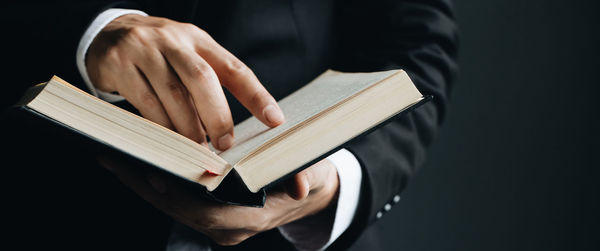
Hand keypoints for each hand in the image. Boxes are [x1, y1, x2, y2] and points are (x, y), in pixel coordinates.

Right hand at [86, 14, 283, 149]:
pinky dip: (161, 126)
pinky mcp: (119, 64)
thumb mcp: (188, 57)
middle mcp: (174, 40)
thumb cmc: (160, 55)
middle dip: (217, 115)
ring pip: (173, 94)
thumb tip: (229, 131)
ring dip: (188, 128)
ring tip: (198, 150)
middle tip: (225, 145)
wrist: (109, 33)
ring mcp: (144, 50)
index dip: (256, 96)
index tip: (275, 120)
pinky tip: (170, 140)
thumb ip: (209, 84)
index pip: (234, 68)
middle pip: (202, 78)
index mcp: (199, 40)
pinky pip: (144, 101)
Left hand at [97, 157, 338, 245]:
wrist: (306, 194)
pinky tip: (133, 162)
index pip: (208, 211)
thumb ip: (305, 178)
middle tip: (117, 157)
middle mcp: (228, 227)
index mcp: (251, 218)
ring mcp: (215, 223)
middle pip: (178, 208)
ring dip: (141, 183)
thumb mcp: (312, 174)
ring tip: (114, 156)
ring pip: (171, 206)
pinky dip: (151, 182)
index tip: (155, 172)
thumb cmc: (306, 179)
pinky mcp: (206, 213)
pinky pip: (174, 201)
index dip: (180, 193)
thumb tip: (299, 185)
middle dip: (146, 184)